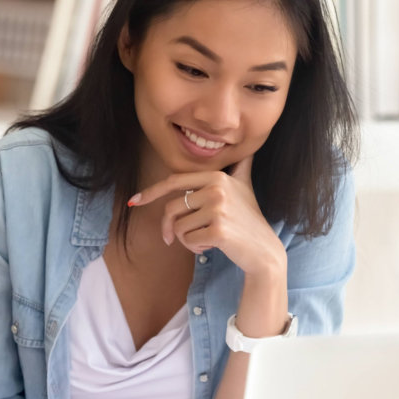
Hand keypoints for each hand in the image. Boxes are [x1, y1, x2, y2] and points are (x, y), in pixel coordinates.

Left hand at [127, 157, 285, 274]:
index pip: (174, 181)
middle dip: (168, 227)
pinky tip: (212, 246)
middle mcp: (217, 189)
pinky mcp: (218, 231)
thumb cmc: (249, 219)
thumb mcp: (245, 187)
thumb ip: (240, 167)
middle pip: (172, 208)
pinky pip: (187, 241)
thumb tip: (247, 149)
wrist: (264, 250)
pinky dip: (195, 248)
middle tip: (172, 238)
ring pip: (178, 227)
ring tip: (206, 239)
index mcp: (217, 176)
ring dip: (186, 240)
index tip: (135, 201)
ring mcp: (218, 209)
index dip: (151, 192)